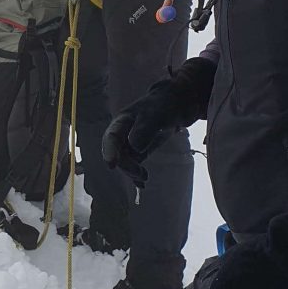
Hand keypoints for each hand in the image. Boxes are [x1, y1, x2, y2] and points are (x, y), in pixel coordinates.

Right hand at [102, 57, 215, 185]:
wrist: (178, 103)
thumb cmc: (164, 105)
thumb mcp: (156, 115)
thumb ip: (145, 130)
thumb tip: (134, 148)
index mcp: (123, 121)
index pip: (111, 137)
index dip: (109, 151)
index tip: (111, 165)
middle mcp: (124, 132)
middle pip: (117, 152)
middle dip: (126, 165)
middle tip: (141, 174)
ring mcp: (131, 141)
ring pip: (125, 160)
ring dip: (132, 171)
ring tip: (144, 178)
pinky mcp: (140, 148)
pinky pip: (134, 163)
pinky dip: (136, 173)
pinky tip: (141, 185)